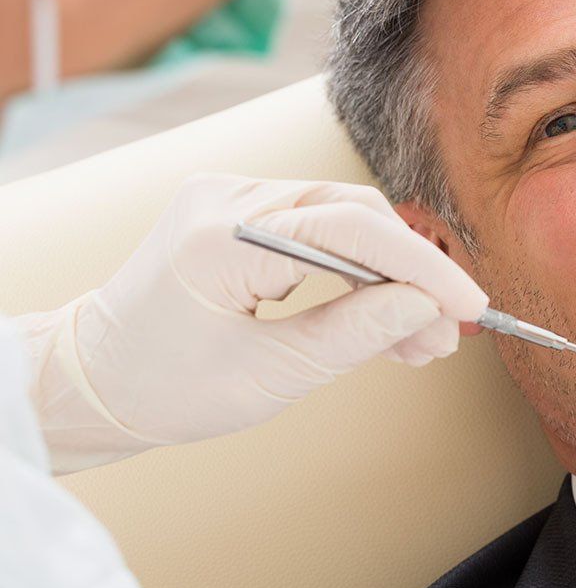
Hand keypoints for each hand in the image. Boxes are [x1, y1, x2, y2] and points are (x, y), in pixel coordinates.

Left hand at [22, 173, 486, 472]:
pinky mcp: (239, 213)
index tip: (470, 305)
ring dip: (389, 276)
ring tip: (422, 339)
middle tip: (447, 333)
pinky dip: (356, 271)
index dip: (423, 267)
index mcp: (221, 237)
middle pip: (354, 215)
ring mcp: (231, 198)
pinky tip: (384, 317)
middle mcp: (227, 198)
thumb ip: (353, 334)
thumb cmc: (163, 389)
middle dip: (412, 274)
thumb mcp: (266, 377)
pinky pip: (319, 229)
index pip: (350, 230)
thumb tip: (424, 307)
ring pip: (344, 221)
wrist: (93, 381)